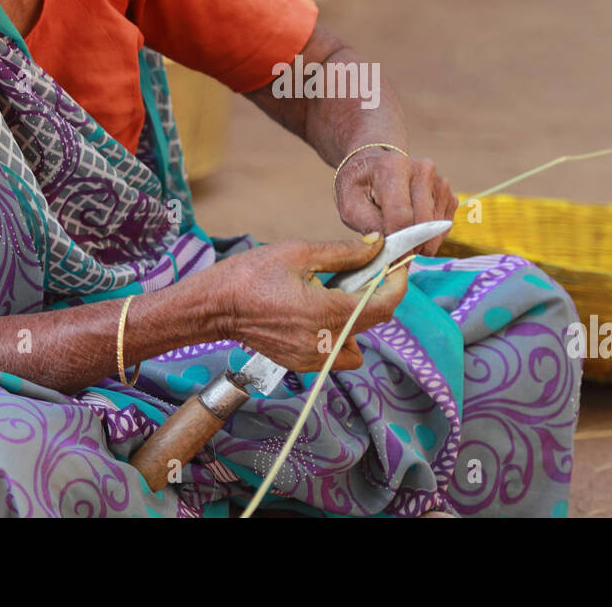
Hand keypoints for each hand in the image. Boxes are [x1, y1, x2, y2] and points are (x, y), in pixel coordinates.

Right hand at [211, 235, 408, 371]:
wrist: (213, 306)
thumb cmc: (250, 275)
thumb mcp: (299, 252)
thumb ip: (344, 253)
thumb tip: (376, 246)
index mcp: (326, 312)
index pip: (382, 304)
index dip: (398, 282)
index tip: (398, 262)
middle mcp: (324, 342)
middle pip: (373, 322)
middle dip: (378, 293)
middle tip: (369, 269)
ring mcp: (312, 358)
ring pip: (357, 343)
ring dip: (358, 318)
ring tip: (339, 293)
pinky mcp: (301, 364)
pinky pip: (335, 353)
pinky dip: (339, 334)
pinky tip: (320, 311)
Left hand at [334, 149, 457, 254]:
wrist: (374, 167)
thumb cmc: (360, 187)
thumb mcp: (351, 206)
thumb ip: (369, 228)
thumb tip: (388, 252)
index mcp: (394, 168)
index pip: (402, 217)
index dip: (397, 245)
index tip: (389, 262)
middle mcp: (423, 170)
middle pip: (423, 224)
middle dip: (409, 247)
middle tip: (393, 254)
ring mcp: (440, 182)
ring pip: (436, 230)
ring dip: (419, 243)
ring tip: (399, 233)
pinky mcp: (449, 195)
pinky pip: (444, 229)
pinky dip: (429, 237)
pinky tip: (412, 227)